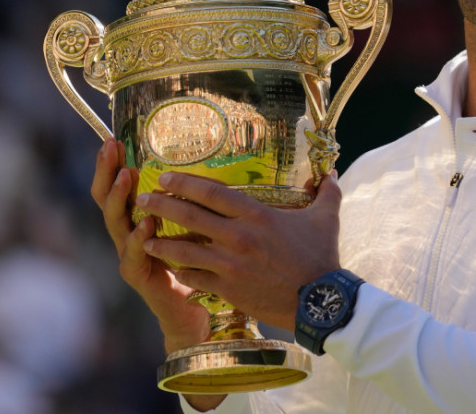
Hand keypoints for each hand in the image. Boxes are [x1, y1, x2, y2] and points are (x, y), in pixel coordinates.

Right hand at [89, 139, 209, 353]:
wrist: (193, 309)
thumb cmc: (195, 262)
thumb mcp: (194, 224)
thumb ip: (191, 200)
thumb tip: (203, 164)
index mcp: (138, 216)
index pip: (120, 185)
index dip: (114, 163)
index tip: (116, 139)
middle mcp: (127, 233)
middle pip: (107, 198)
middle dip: (107, 171)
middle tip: (109, 147)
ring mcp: (129, 254)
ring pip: (115, 222)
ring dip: (119, 198)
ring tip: (125, 177)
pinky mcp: (137, 275)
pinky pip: (133, 254)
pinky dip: (138, 238)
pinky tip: (144, 224)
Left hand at [136, 169, 342, 330]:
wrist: (321, 302)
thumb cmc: (322, 258)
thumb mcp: (326, 220)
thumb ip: (325, 193)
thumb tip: (331, 174)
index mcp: (257, 215)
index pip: (212, 193)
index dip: (185, 183)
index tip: (164, 177)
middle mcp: (238, 237)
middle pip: (190, 216)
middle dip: (162, 206)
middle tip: (143, 199)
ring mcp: (230, 265)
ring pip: (185, 250)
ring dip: (162, 242)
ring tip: (145, 237)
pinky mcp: (228, 289)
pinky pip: (195, 278)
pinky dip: (181, 271)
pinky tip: (171, 267)